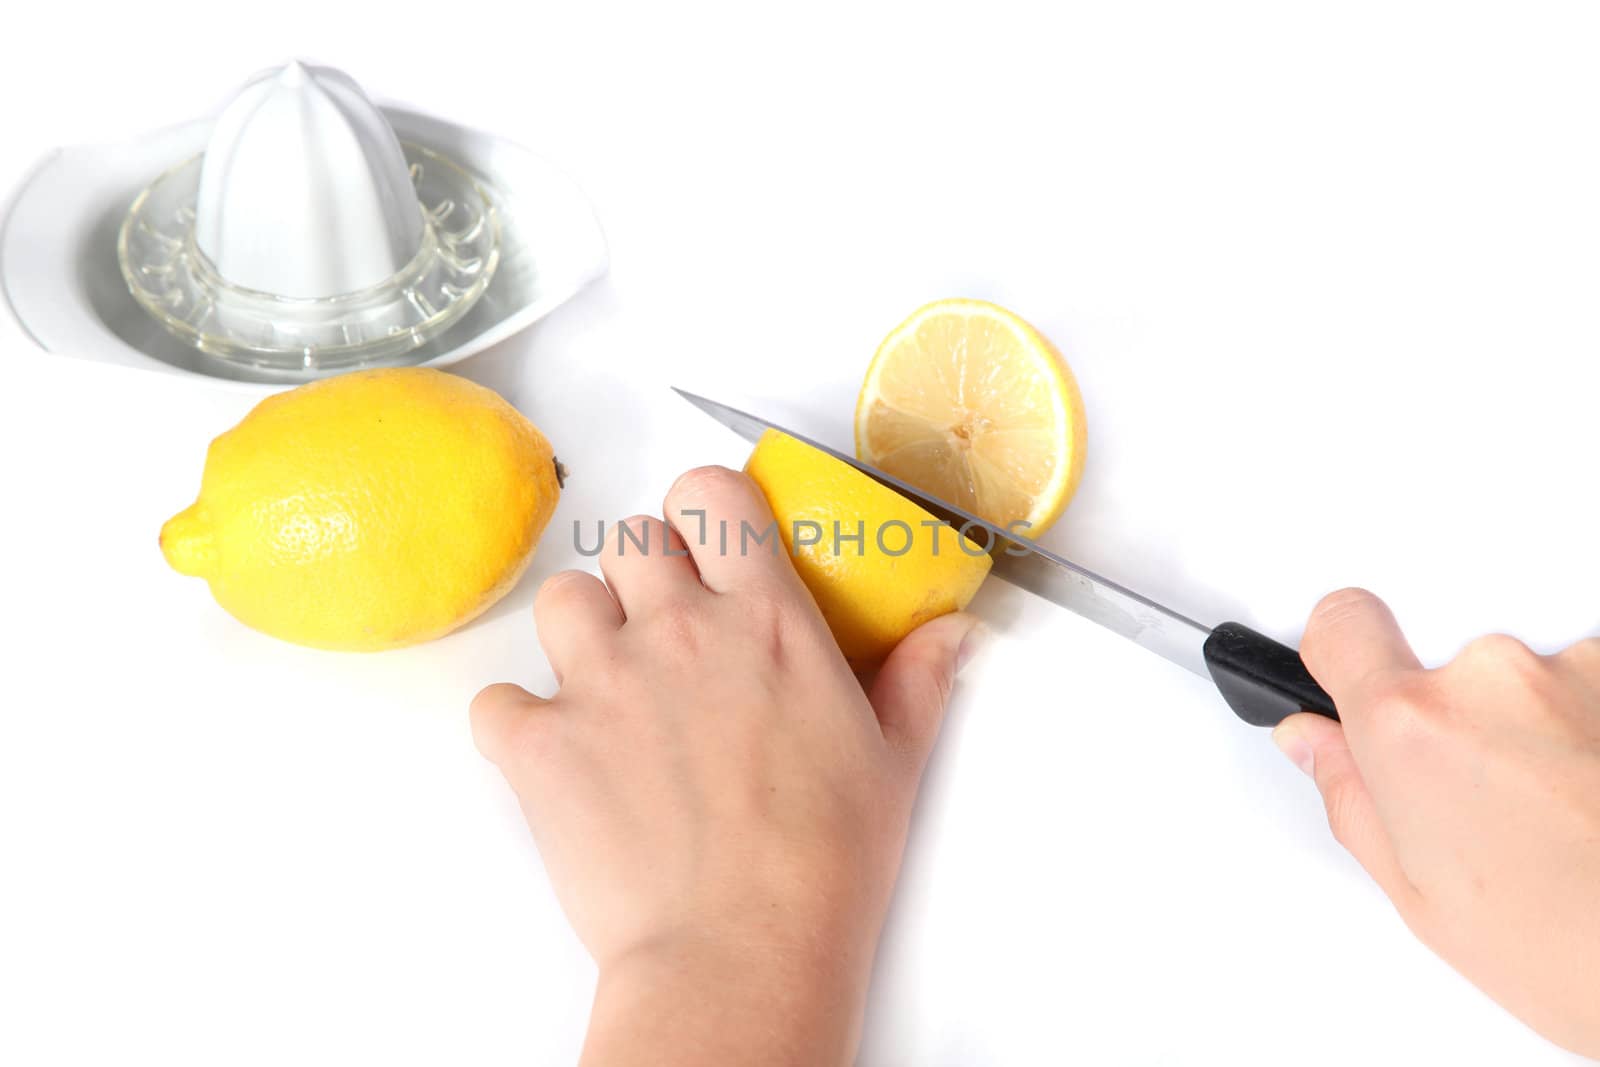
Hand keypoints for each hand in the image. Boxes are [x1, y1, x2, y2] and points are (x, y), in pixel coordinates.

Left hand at [470, 466, 979, 1066]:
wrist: (740, 952)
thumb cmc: (825, 865)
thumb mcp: (894, 763)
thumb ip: (917, 680)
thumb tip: (952, 633)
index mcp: (764, 621)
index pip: (711, 493)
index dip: (703, 509)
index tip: (711, 542)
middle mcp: (676, 632)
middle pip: (629, 538)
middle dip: (642, 572)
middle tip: (664, 627)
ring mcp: (600, 683)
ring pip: (560, 599)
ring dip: (579, 630)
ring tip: (606, 683)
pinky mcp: (540, 746)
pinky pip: (496, 700)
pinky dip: (516, 721)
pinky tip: (554, 753)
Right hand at [1274, 589, 1599, 1056]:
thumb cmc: (1572, 946)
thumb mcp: (1422, 894)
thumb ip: (1352, 795)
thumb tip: (1317, 743)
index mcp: (1411, 726)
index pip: (1342, 623)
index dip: (1341, 651)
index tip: (1351, 679)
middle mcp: (1490, 676)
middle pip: (1440, 662)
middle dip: (1453, 719)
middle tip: (1483, 802)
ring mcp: (1573, 668)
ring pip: (1520, 679)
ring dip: (1532, 726)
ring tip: (1557, 812)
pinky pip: (1585, 686)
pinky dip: (1588, 730)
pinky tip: (1592, 797)